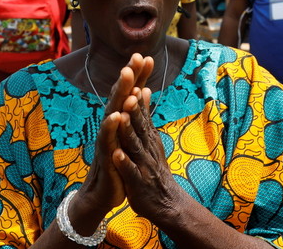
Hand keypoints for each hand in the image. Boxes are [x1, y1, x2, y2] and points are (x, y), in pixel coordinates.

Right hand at [73, 55, 153, 221]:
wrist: (102, 193)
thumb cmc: (117, 162)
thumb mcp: (129, 135)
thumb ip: (136, 112)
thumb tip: (144, 89)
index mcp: (120, 120)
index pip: (131, 94)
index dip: (139, 76)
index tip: (148, 57)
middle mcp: (112, 125)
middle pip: (120, 96)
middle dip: (129, 77)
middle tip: (136, 57)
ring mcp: (107, 138)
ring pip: (113, 111)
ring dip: (120, 94)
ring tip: (126, 76)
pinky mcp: (105, 155)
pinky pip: (107, 139)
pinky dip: (110, 127)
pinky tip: (115, 115)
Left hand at [112, 86, 184, 223]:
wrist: (166, 202)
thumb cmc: (154, 167)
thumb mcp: (152, 138)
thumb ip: (146, 115)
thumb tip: (145, 88)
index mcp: (148, 136)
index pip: (142, 113)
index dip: (138, 95)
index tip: (135, 80)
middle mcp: (147, 147)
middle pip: (140, 125)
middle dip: (134, 108)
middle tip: (130, 89)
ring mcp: (143, 164)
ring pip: (135, 145)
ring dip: (128, 131)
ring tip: (121, 116)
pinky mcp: (138, 183)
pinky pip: (130, 172)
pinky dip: (124, 163)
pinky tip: (116, 154)